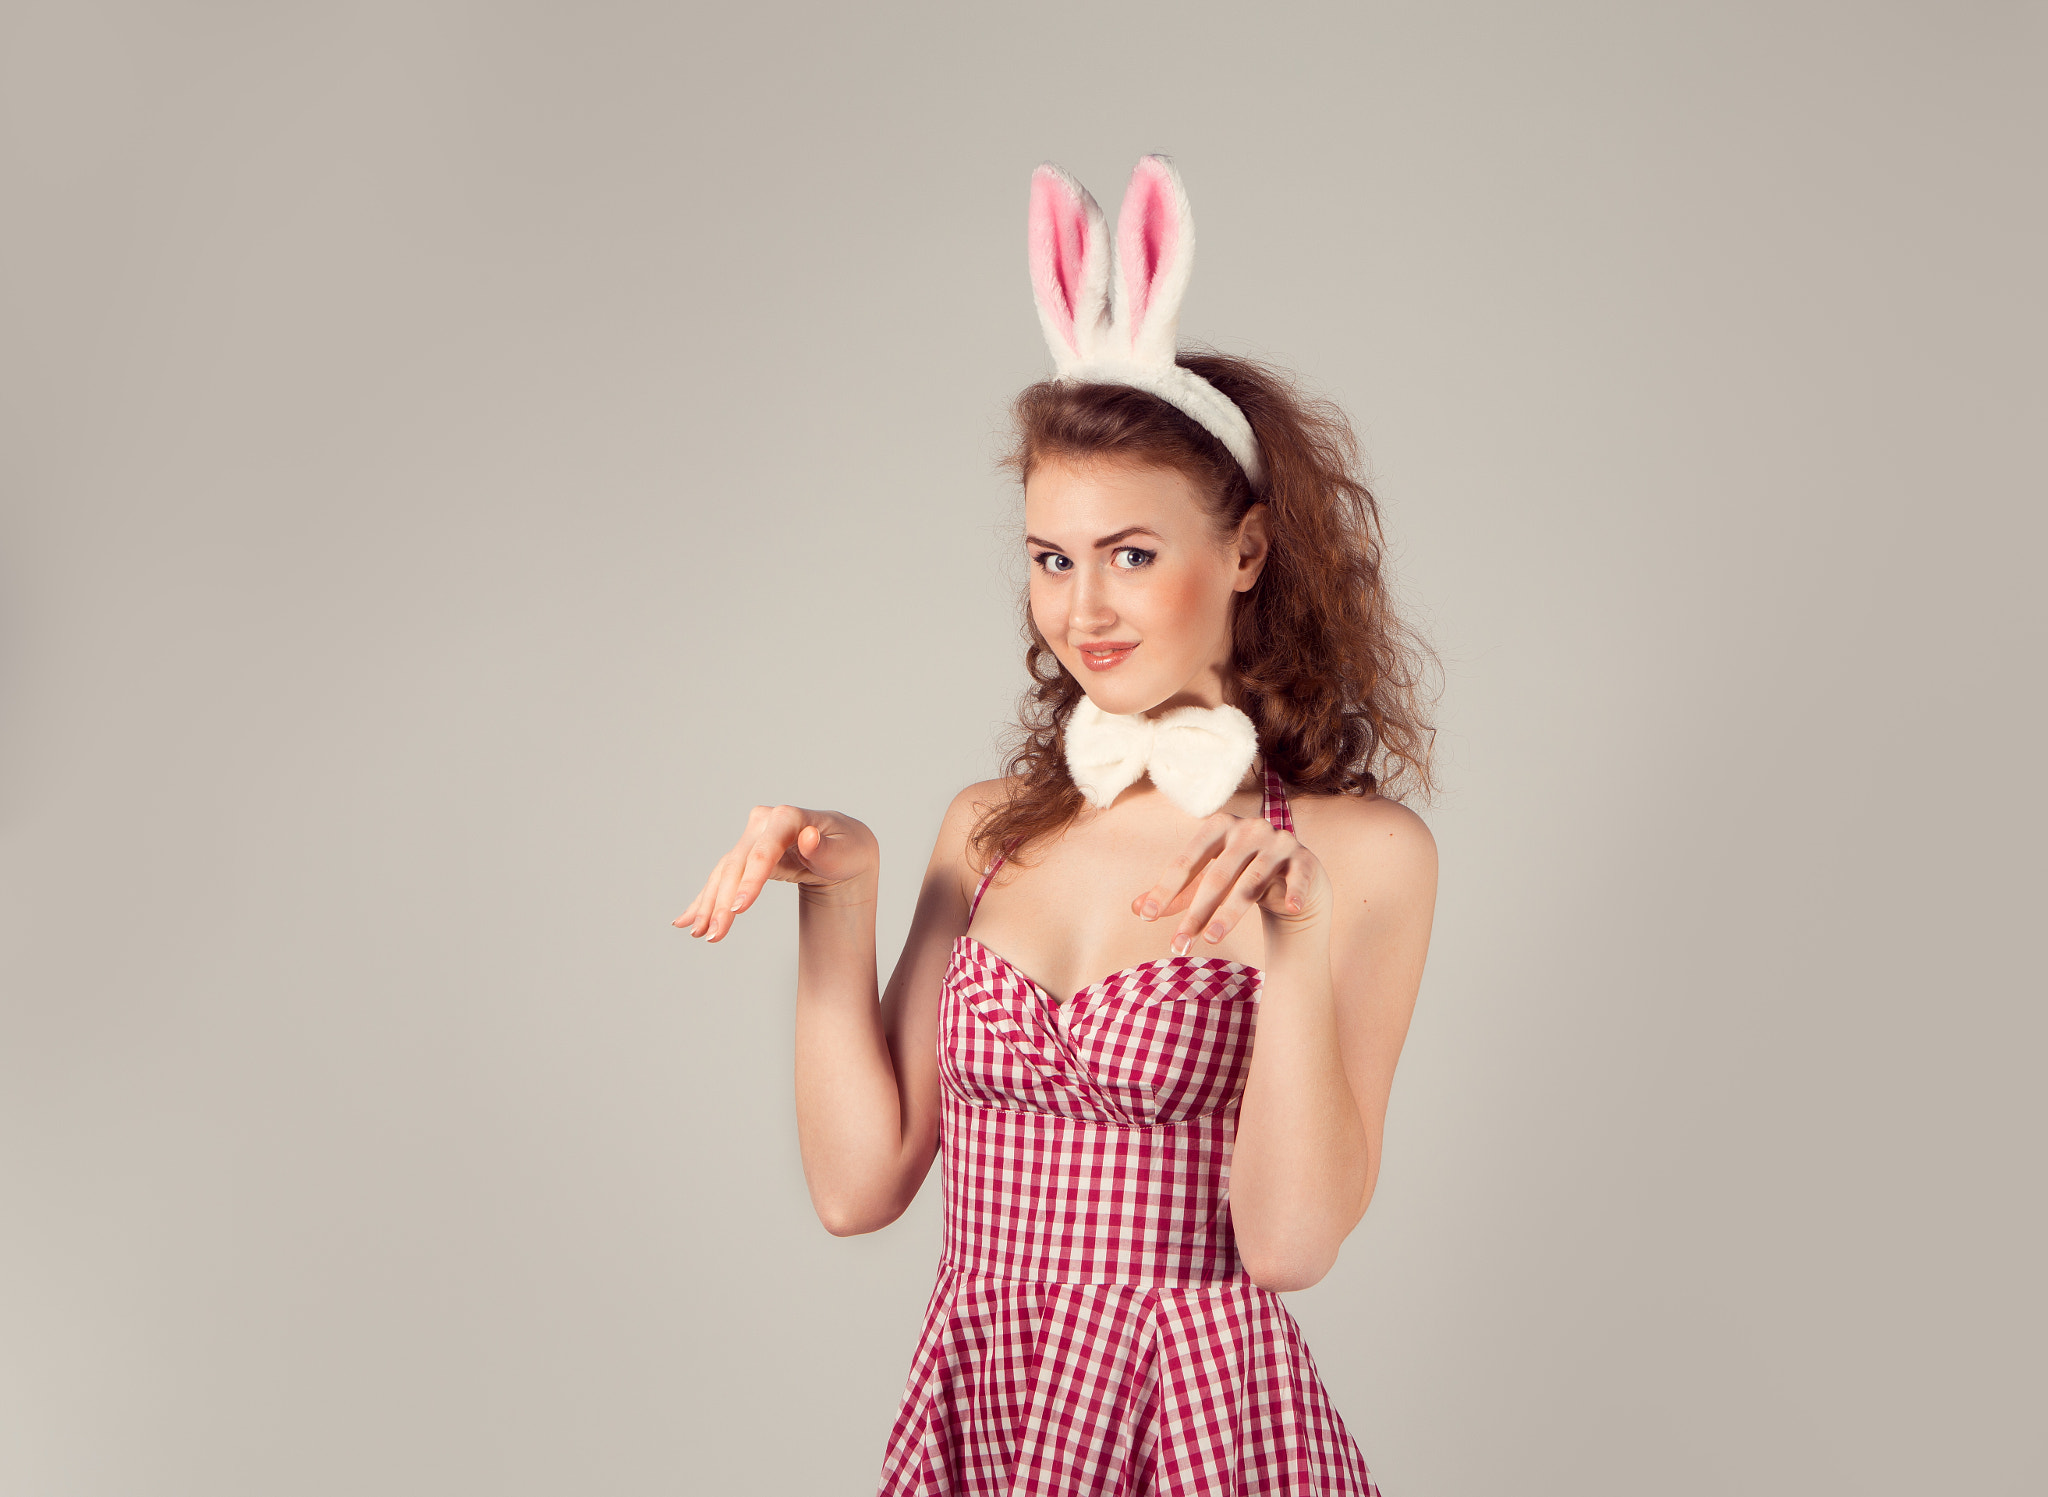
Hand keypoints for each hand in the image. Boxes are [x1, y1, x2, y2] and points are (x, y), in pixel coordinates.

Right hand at [675, 804, 877, 941]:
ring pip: (724, 873)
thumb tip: (808, 838)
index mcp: (789, 817)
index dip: (751, 879)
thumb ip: (827, 850)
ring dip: (708, 904)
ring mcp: (751, 839)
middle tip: (714, 934)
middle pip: (737, 863)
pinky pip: (721, 878)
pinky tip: (686, 921)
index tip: (739, 908)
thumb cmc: (848, 850)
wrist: (843, 850)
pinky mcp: (746, 856)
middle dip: (723, 901)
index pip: (764, 849)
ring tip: (700, 934)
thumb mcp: (848, 852)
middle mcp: (764, 823)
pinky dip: (704, 900)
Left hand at [1130, 811, 1331, 956]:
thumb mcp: (1207, 882)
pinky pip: (1298, 876)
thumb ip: (1175, 893)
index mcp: (1219, 826)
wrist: (1293, 877)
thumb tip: (1135, 908)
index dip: (1165, 890)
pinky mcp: (1304, 860)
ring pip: (1252, 881)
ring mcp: (1279, 842)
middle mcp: (1249, 829)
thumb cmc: (1240, 876)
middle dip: (1196, 913)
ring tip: (1211, 939)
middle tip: (1179, 945)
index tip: (1146, 918)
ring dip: (1230, 913)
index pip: (1187, 861)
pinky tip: (1289, 909)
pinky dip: (1294, 891)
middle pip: (1217, 875)